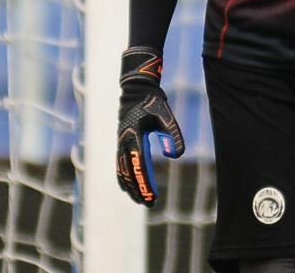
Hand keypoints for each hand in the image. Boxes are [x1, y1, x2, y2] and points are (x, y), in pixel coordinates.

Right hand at [115, 46, 184, 206]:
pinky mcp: (120, 143)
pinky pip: (119, 165)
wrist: (136, 90)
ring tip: (141, 200)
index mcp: (133, 135)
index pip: (138, 166)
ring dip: (129, 187)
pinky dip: (122, 178)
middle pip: (128, 173)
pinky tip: (128, 188)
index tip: (152, 197)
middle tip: (149, 204)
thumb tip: (176, 155)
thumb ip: (173, 134)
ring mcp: (119, 143)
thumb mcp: (166, 115)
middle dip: (137, 190)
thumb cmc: (153, 102)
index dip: (145, 183)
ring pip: (121, 171)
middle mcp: (123, 142)